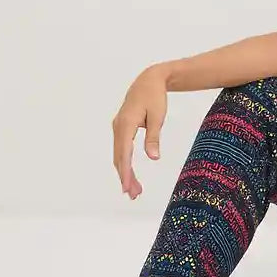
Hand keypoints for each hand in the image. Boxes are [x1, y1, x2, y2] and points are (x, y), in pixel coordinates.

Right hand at [112, 65, 167, 199]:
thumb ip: (153, 137)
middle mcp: (118, 126)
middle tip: (133, 196)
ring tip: (135, 191)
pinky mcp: (121, 128)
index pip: (124, 153)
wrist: (149, 80)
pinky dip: (125, 162)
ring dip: (125, 172)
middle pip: (119, 157)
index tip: (128, 188)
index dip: (126, 172)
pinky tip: (130, 174)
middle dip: (125, 177)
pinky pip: (121, 149)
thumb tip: (154, 158)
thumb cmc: (155, 96)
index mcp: (126, 124)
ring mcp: (118, 127)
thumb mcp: (157, 117)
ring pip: (119, 154)